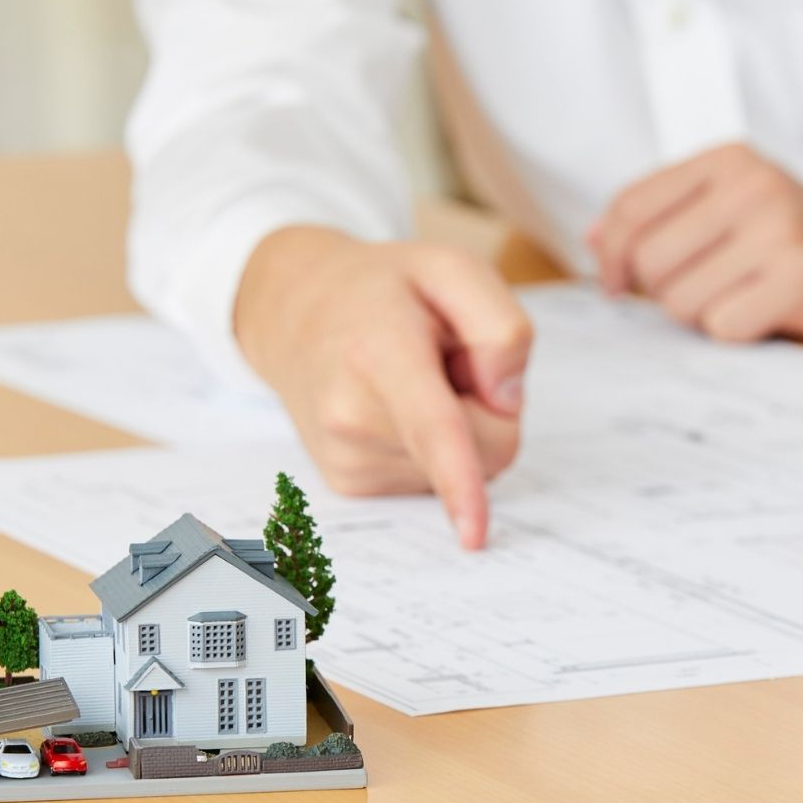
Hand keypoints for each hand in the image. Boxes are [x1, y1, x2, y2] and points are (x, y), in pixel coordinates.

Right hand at [235, 227, 533, 549]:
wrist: (296, 310)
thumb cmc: (385, 290)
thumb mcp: (454, 267)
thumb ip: (500, 325)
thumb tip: (506, 401)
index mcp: (380, 353)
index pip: (433, 428)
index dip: (460, 483)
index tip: (473, 535)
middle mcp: (352, 415)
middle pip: (485, 451)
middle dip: (487, 408)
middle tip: (443, 361)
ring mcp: (346, 456)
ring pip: (461, 471)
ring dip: (457, 427)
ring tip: (410, 379)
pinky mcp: (350, 482)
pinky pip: (434, 482)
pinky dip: (431, 449)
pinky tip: (394, 408)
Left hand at [589, 143, 802, 354]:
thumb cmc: (795, 246)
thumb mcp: (730, 211)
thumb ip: (662, 219)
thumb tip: (593, 241)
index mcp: (728, 160)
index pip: (629, 208)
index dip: (610, 256)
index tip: (618, 285)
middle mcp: (753, 185)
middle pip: (648, 262)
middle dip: (665, 292)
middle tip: (707, 291)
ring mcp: (779, 229)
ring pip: (680, 300)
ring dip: (702, 316)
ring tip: (743, 298)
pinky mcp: (801, 277)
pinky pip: (721, 327)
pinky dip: (736, 333)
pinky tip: (766, 315)